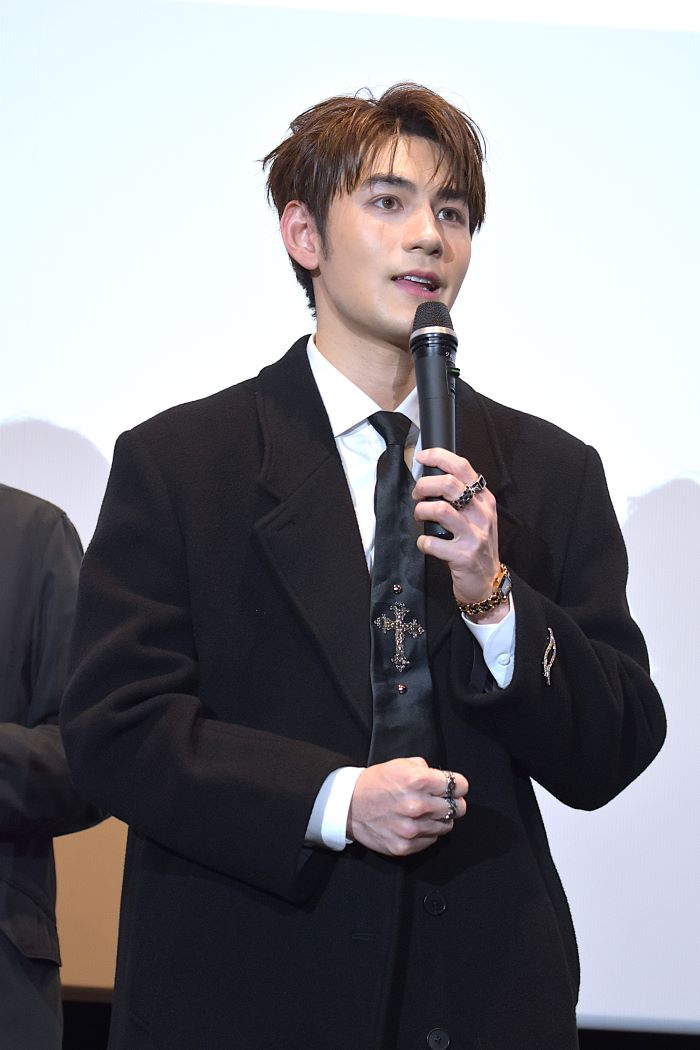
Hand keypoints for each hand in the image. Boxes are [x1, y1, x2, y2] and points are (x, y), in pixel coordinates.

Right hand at [347, 757, 467, 856]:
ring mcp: (412, 828)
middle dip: (453, 802)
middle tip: (443, 800)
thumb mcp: (400, 764)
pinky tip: (415, 824)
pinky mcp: (405, 846)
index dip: (458, 785)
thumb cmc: (376, 783)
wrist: (349, 806)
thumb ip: (426, 770)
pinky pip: (431, 839)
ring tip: (426, 812)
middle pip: (458, 808)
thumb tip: (444, 780)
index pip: (460, 785)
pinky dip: (427, 832)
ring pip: (447, 825)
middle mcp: (417, 805)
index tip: (455, 787)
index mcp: (418, 780)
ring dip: (440, 818)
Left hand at [413, 448, 505, 624]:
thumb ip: (462, 497)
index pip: (463, 467)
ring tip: (419, 516)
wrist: (487, 582)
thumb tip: (433, 477)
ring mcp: (474, 535)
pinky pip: (433, 542)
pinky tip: (425, 543)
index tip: (423, 457)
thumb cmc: (476, 545)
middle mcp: (482, 514)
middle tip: (417, 495)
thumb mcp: (477, 517)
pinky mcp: (463, 555)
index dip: (439, 457)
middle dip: (424, 486)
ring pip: (440, 509)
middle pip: (448, 484)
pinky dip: (422, 541)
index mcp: (484, 500)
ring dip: (421, 511)